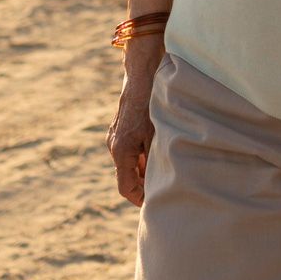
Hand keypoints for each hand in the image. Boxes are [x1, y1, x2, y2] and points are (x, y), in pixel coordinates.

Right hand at [107, 77, 156, 206]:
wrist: (142, 75)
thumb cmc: (151, 105)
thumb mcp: (156, 136)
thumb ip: (155, 161)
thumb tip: (159, 184)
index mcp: (121, 152)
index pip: (126, 188)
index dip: (140, 200)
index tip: (155, 204)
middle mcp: (114, 146)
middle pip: (128, 177)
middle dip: (145, 185)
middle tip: (165, 189)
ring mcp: (115, 137)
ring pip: (130, 163)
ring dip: (145, 169)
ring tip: (166, 170)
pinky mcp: (120, 129)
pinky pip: (130, 150)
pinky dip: (142, 156)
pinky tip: (159, 150)